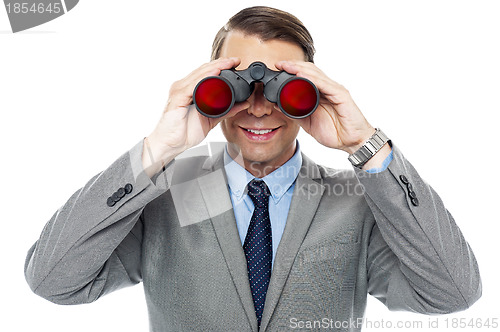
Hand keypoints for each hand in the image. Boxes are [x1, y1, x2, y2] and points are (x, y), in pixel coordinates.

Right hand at [143, 58, 249, 175]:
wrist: (172, 144)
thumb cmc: (185, 132)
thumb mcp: (212, 119)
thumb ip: (227, 110)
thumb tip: (243, 104)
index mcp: (190, 90)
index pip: (206, 72)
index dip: (221, 65)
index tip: (236, 62)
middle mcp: (184, 87)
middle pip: (203, 70)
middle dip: (220, 63)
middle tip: (235, 60)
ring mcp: (179, 91)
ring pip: (199, 75)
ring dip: (215, 67)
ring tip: (228, 63)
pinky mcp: (177, 98)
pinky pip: (192, 86)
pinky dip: (204, 79)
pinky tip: (214, 74)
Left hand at [275, 61, 374, 154]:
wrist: (351, 142)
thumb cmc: (334, 132)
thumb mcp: (307, 122)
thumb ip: (294, 113)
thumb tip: (278, 105)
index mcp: (320, 93)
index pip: (306, 75)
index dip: (292, 70)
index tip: (278, 67)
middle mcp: (328, 88)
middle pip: (310, 70)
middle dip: (294, 65)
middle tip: (279, 64)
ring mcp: (335, 90)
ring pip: (317, 74)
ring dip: (301, 69)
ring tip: (287, 66)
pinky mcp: (341, 95)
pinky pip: (325, 85)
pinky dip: (313, 79)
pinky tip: (302, 76)